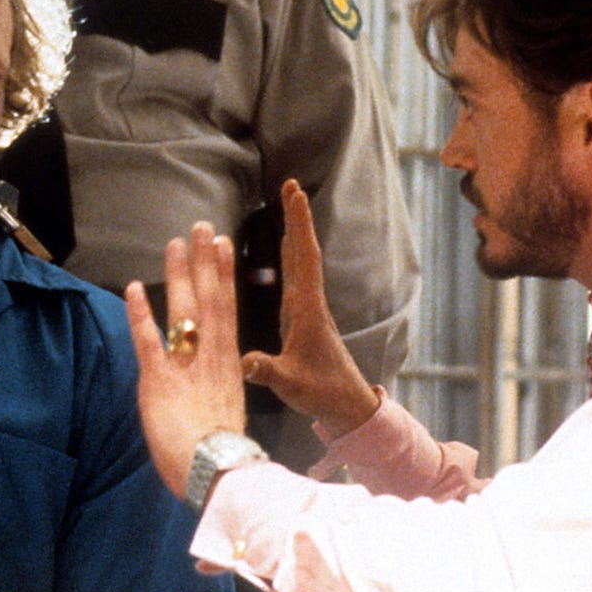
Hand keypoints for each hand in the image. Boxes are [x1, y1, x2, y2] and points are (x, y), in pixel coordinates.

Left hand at [128, 223, 245, 497]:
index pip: (227, 311)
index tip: (223, 247)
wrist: (217, 474)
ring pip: (186, 311)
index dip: (224, 277)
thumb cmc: (222, 457)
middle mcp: (211, 358)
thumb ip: (214, 398)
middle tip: (202, 228)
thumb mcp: (224, 419)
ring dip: (180, 275)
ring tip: (177, 242)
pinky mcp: (159, 381)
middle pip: (210, 300)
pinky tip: (135, 288)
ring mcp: (187, 366)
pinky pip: (149, 341)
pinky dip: (141, 314)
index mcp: (228, 366)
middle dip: (205, 263)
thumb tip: (208, 397)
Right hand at [239, 179, 379, 437]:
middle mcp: (310, 302)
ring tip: (288, 205)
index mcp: (307, 310)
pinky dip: (292, 254)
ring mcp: (309, 309)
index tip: (294, 193)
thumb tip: (244, 362)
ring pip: (302, 261)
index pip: (303, 258)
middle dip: (296, 218)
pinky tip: (286, 248)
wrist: (347, 405)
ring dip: (295, 232)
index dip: (298, 224)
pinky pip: (298, 276)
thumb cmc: (321, 393)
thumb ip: (267, 371)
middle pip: (303, 250)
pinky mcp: (305, 318)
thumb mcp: (290, 383)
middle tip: (290, 185)